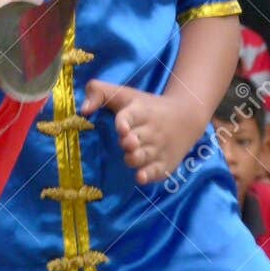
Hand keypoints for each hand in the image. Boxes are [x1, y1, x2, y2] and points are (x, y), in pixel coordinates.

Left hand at [81, 81, 203, 184]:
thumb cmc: (146, 106)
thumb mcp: (124, 94)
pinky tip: (140, 177)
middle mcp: (151, 130)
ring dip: (136, 158)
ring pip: (145, 156)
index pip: (132, 115)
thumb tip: (83, 110)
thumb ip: (99, 93)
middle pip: (138, 139)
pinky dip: (149, 175)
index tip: (122, 129)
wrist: (186, 117)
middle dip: (130, 143)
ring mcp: (159, 148)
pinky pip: (156, 171)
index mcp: (140, 111)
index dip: (125, 122)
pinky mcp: (165, 163)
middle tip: (128, 143)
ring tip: (130, 156)